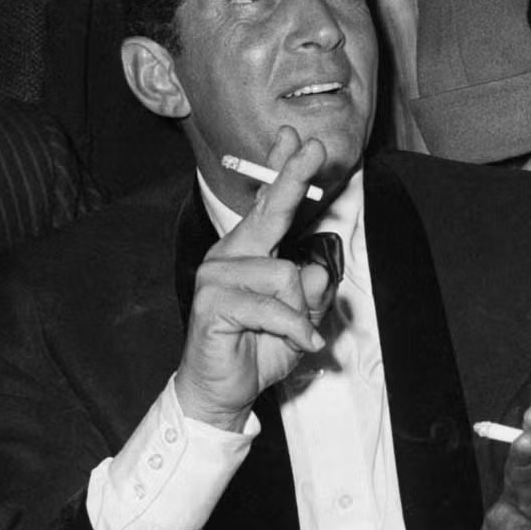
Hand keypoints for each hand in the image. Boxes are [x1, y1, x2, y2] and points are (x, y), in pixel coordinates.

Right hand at [177, 129, 339, 430]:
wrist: (223, 390)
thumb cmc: (258, 350)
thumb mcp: (301, 320)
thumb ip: (312, 293)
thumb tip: (317, 269)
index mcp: (250, 252)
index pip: (267, 206)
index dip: (282, 171)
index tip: (296, 139)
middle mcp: (231, 255)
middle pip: (268, 211)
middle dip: (293, 178)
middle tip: (315, 147)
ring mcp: (217, 276)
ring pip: (285, 274)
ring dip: (300, 311)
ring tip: (295, 334)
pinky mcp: (213, 302)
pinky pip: (273, 307)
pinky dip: (294, 329)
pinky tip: (301, 344)